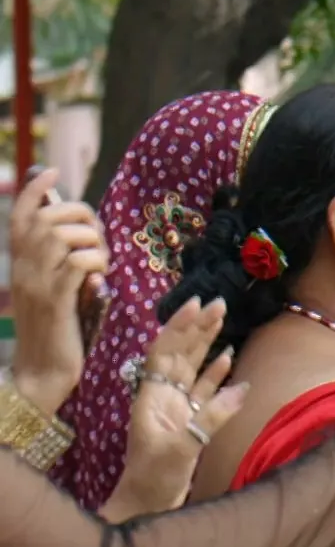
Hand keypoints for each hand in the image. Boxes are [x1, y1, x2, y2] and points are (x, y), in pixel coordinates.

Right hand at [8, 168, 106, 414]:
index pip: (21, 215)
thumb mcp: (60, 291)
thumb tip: (89, 240)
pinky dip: (95, 264)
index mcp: (22, 264)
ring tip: (100, 263)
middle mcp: (24, 269)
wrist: (44, 374)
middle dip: (81, 217)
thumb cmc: (60, 333)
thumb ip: (67, 265)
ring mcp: (37, 283)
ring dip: (91, 242)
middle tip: (98, 240)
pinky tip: (99, 281)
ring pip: (62, 235)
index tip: (51, 171)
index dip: (35, 189)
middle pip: (49, 218)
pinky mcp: (56, 301)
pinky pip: (76, 263)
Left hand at [112, 298, 248, 517]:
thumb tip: (242, 387)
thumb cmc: (154, 479)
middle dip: (196, 327)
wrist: (147, 505)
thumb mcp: (181, 448)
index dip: (178, 327)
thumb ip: (210, 418)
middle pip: (179, 353)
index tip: (195, 304)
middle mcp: (163, 397)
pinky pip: (204, 391)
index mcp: (152, 397)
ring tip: (222, 318)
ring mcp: (177, 408)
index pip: (164, 352)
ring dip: (207, 343)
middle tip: (217, 302)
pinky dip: (216, 373)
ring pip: (193, 367)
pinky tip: (228, 357)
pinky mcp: (190, 422)